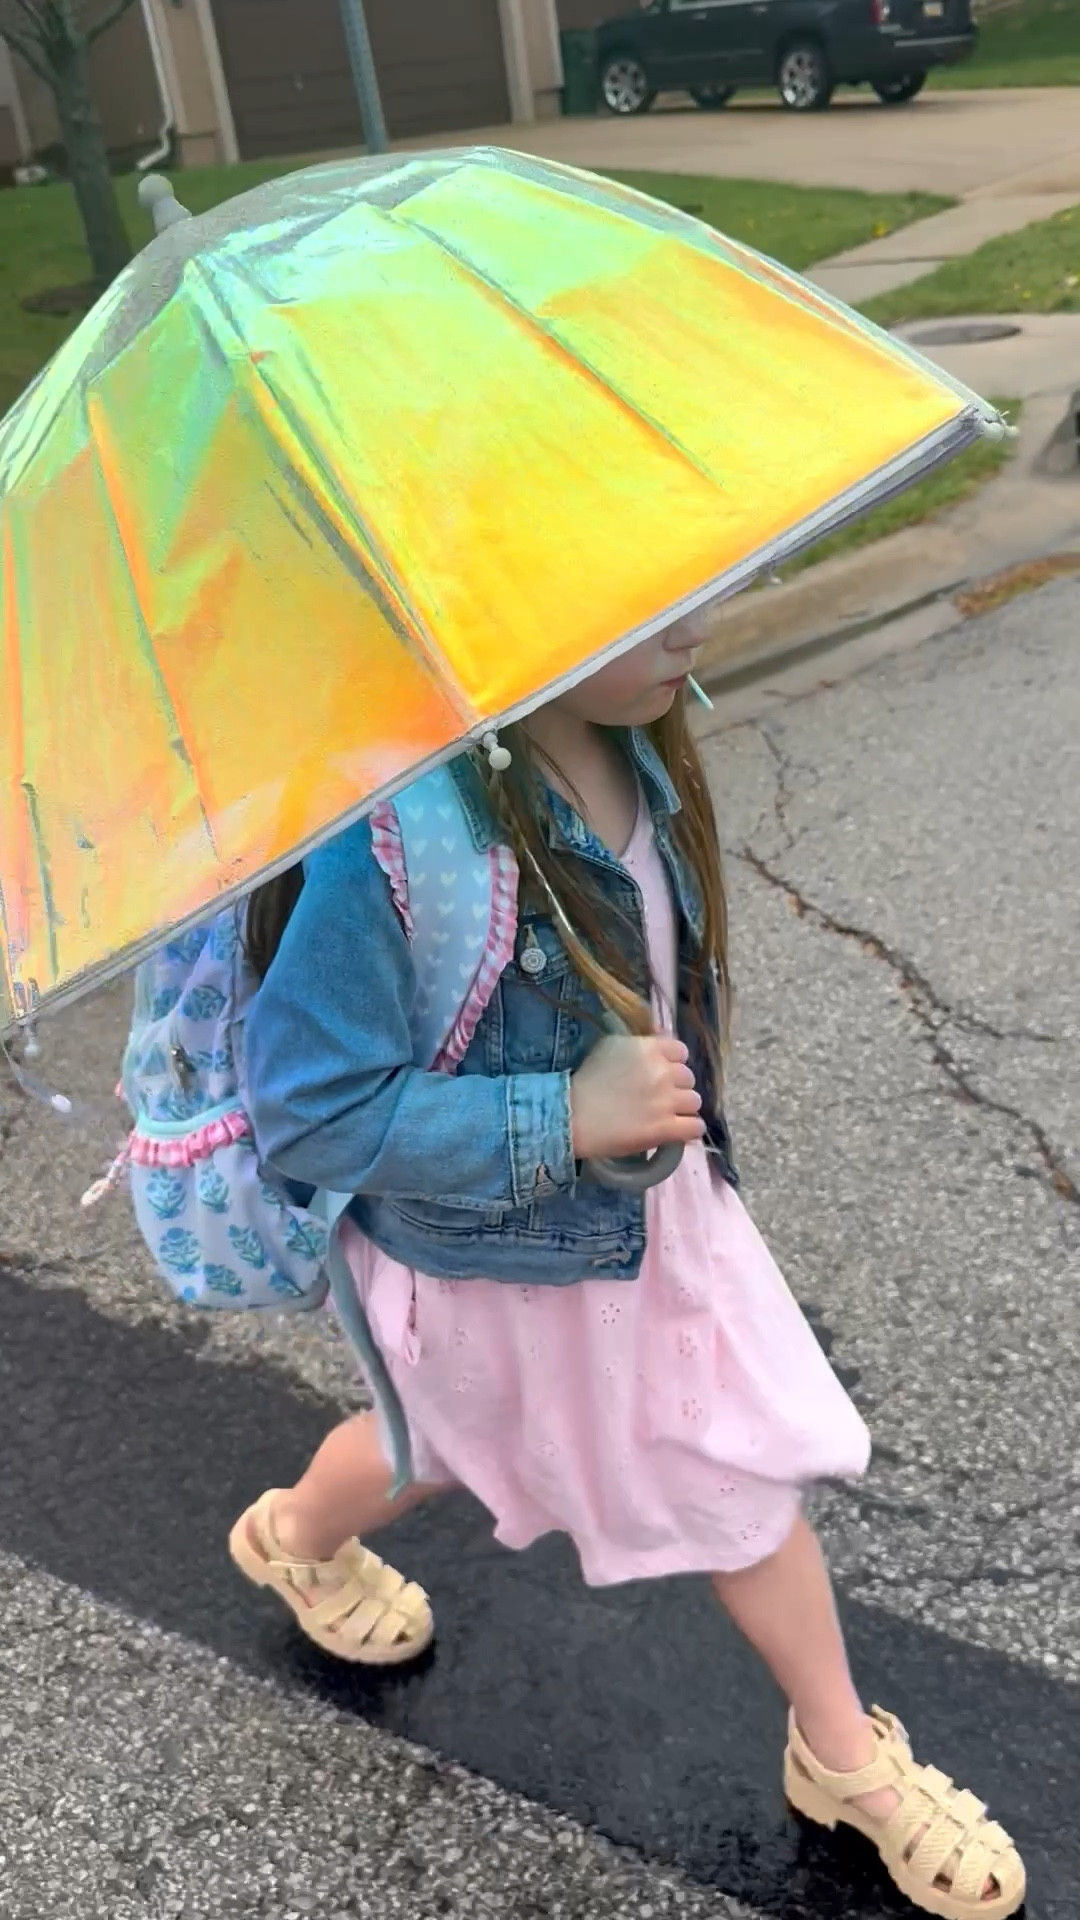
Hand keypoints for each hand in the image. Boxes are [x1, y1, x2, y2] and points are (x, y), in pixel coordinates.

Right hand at [570, 1034, 703, 1161]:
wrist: (572, 1115)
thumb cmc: (587, 1080)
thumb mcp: (610, 1046)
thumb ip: (640, 1042)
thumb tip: (662, 1036)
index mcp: (650, 1049)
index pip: (681, 1052)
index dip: (673, 1063)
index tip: (662, 1074)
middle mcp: (662, 1072)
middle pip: (688, 1078)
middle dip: (677, 1087)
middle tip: (660, 1097)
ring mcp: (666, 1101)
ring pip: (695, 1102)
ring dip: (684, 1108)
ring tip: (669, 1116)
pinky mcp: (666, 1128)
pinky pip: (695, 1127)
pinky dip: (690, 1130)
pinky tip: (680, 1131)